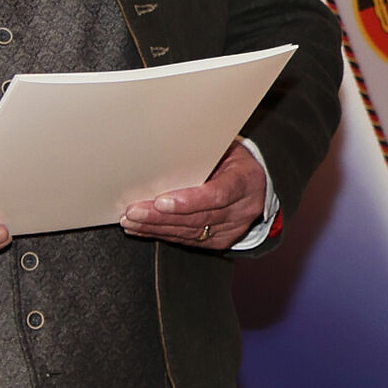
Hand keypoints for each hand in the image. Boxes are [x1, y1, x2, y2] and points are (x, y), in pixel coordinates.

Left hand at [121, 141, 266, 249]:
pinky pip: (188, 240)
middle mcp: (243, 209)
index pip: (218, 194)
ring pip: (189, 231)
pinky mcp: (220, 241)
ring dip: (156, 227)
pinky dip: (163, 234)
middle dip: (161, 216)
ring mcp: (233, 228)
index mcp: (247, 180)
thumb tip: (165, 149)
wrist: (256, 183)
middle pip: (198, 217)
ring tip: (132, 220)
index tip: (161, 201)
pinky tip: (144, 229)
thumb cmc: (235, 159)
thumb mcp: (226, 147)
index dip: (189, 200)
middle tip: (134, 211)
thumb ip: (203, 153)